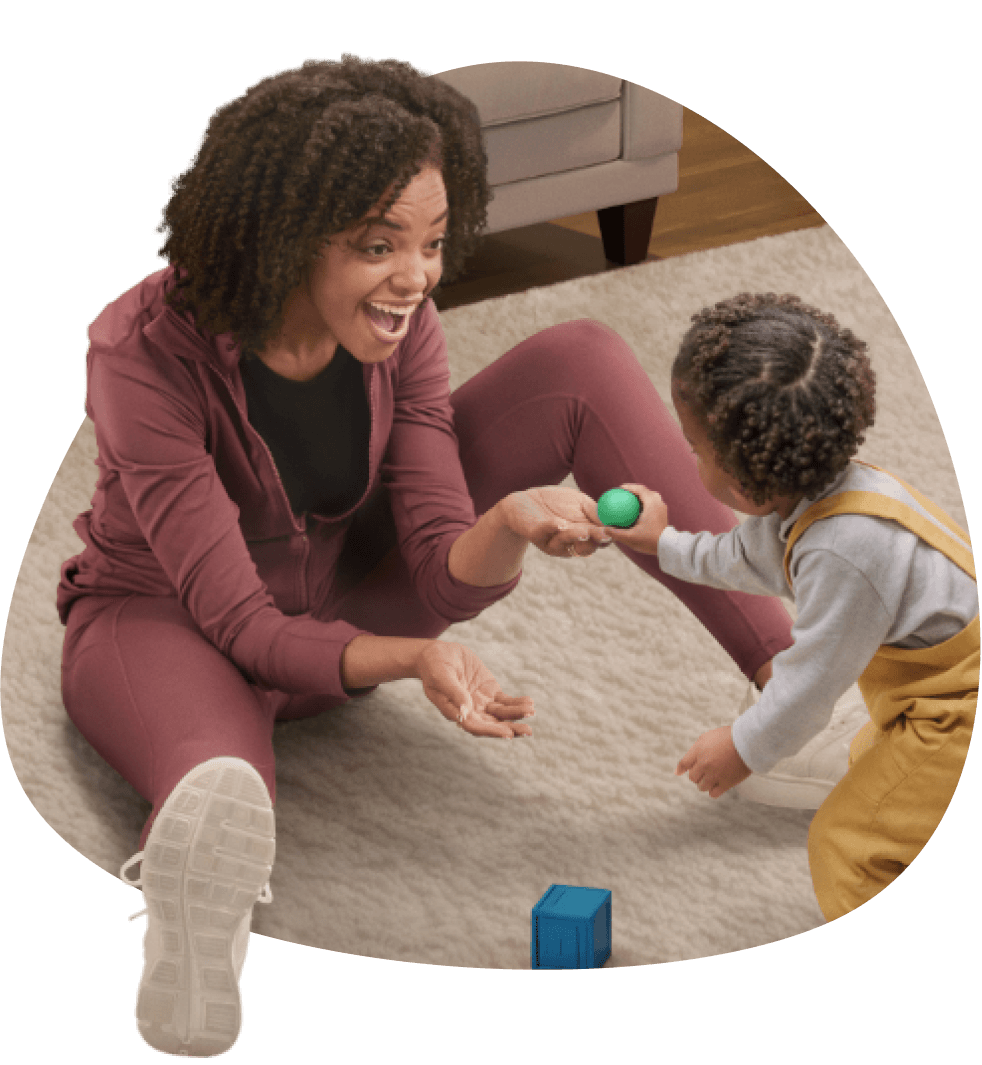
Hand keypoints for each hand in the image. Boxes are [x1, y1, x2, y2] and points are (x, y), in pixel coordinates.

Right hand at [415, 640, 534, 737]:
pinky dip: (517, 703)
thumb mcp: (440, 677)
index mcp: (456, 713)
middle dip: (510, 728)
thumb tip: (464, 713)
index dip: (491, 731)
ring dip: (517, 715)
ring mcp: (482, 702)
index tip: (507, 734)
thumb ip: (453, 693)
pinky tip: (529, 703)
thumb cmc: (433, 666)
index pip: (475, 727)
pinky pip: (506, 701)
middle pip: (492, 725)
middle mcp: (471, 712)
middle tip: (527, 731)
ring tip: (531, 712)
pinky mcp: (490, 691)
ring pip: (502, 714)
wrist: (438, 654)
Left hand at [499, 487, 612, 558]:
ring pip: (566, 542)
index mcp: (584, 534)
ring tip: (582, 530)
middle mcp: (570, 543)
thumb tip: (612, 519)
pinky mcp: (535, 534)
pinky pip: (544, 532)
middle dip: (593, 539)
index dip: (608, 536)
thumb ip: (595, 510)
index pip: (601, 540)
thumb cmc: (555, 502)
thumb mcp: (579, 502)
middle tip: (601, 534)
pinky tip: (559, 524)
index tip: (615, 530)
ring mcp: (552, 541)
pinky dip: (552, 527)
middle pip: (586, 546)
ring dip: (574, 535)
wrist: (525, 502)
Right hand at [598, 483, 668, 555]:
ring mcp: (662, 508)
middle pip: (645, 491)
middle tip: (624, 494)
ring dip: (639, 497)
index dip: (629, 487)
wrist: (667, 547)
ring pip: (649, 497)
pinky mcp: (663, 514)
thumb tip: (605, 529)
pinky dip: (643, 504)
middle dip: (634, 490)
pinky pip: (652, 504)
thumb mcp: (630, 538)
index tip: (619, 489)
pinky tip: (635, 511)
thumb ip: (616, 533)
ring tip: (629, 501)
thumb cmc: (649, 541)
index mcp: (652, 503)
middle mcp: (659, 503)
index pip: (640, 489)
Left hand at [675, 726, 750, 797]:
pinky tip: (718, 785)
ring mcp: (715, 775)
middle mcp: (704, 764)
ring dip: (705, 783)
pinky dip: (713, 791)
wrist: (747, 741)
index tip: (680, 772)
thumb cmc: (728, 737)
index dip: (683, 769)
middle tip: (706, 769)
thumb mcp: (706, 738)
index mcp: (698, 751)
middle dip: (697, 774)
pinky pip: (713, 794)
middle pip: (692, 777)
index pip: (684, 764)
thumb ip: (693, 751)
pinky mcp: (726, 783)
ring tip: (713, 776)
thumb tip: (678, 770)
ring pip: (701, 787)